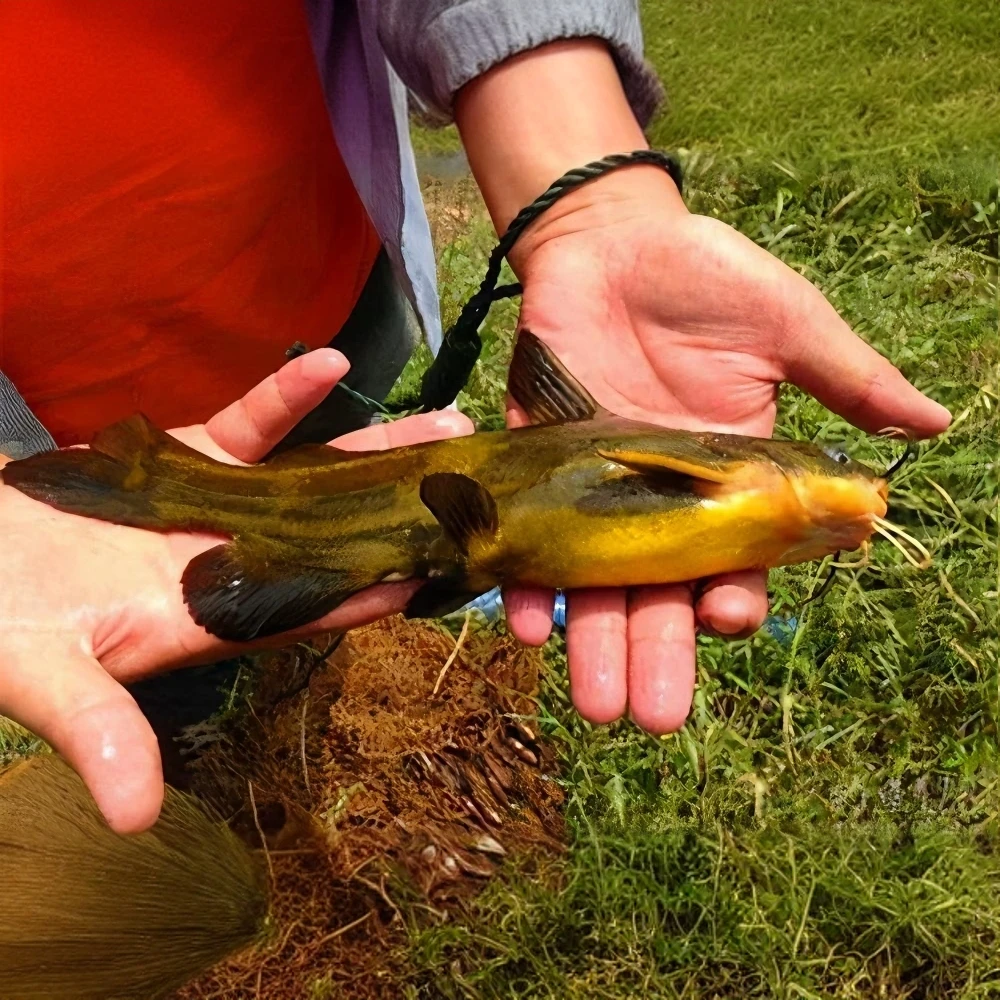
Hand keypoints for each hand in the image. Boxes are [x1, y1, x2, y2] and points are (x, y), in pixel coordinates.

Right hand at [0, 350, 472, 832]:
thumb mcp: (41, 676)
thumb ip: (96, 732)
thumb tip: (134, 818)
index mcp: (206, 618)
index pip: (305, 608)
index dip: (367, 593)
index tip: (433, 572)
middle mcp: (227, 564)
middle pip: (334, 539)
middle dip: (402, 516)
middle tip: (476, 492)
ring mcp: (213, 509)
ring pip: (310, 478)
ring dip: (373, 454)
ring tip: (445, 428)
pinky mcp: (184, 460)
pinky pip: (247, 427)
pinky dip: (285, 398)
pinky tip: (333, 363)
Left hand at [500, 167, 950, 733]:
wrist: (611, 240)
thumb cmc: (707, 278)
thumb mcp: (787, 323)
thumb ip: (847, 376)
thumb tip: (932, 425)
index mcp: (728, 476)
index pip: (735, 559)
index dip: (735, 596)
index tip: (730, 621)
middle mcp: (660, 498)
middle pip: (660, 593)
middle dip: (657, 654)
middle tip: (650, 718)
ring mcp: (594, 486)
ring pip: (595, 581)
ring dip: (592, 642)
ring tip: (593, 703)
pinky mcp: (537, 461)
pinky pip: (528, 530)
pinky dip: (525, 576)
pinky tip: (524, 623)